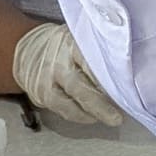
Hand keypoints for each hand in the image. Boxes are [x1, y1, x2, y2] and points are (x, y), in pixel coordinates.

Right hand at [8, 20, 129, 131]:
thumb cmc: (62, 45)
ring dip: (93, 113)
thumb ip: (98, 49)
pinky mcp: (42, 95)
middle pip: (80, 85)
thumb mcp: (79, 37)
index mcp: (71, 43)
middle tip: (118, 116)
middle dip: (101, 104)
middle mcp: (57, 61)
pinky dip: (80, 116)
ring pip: (71, 102)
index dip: (109, 75)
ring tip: (111, 118)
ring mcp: (47, 80)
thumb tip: (129, 67)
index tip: (126, 87)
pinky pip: (64, 110)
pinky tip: (93, 117)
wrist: (27, 51)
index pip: (91, 60)